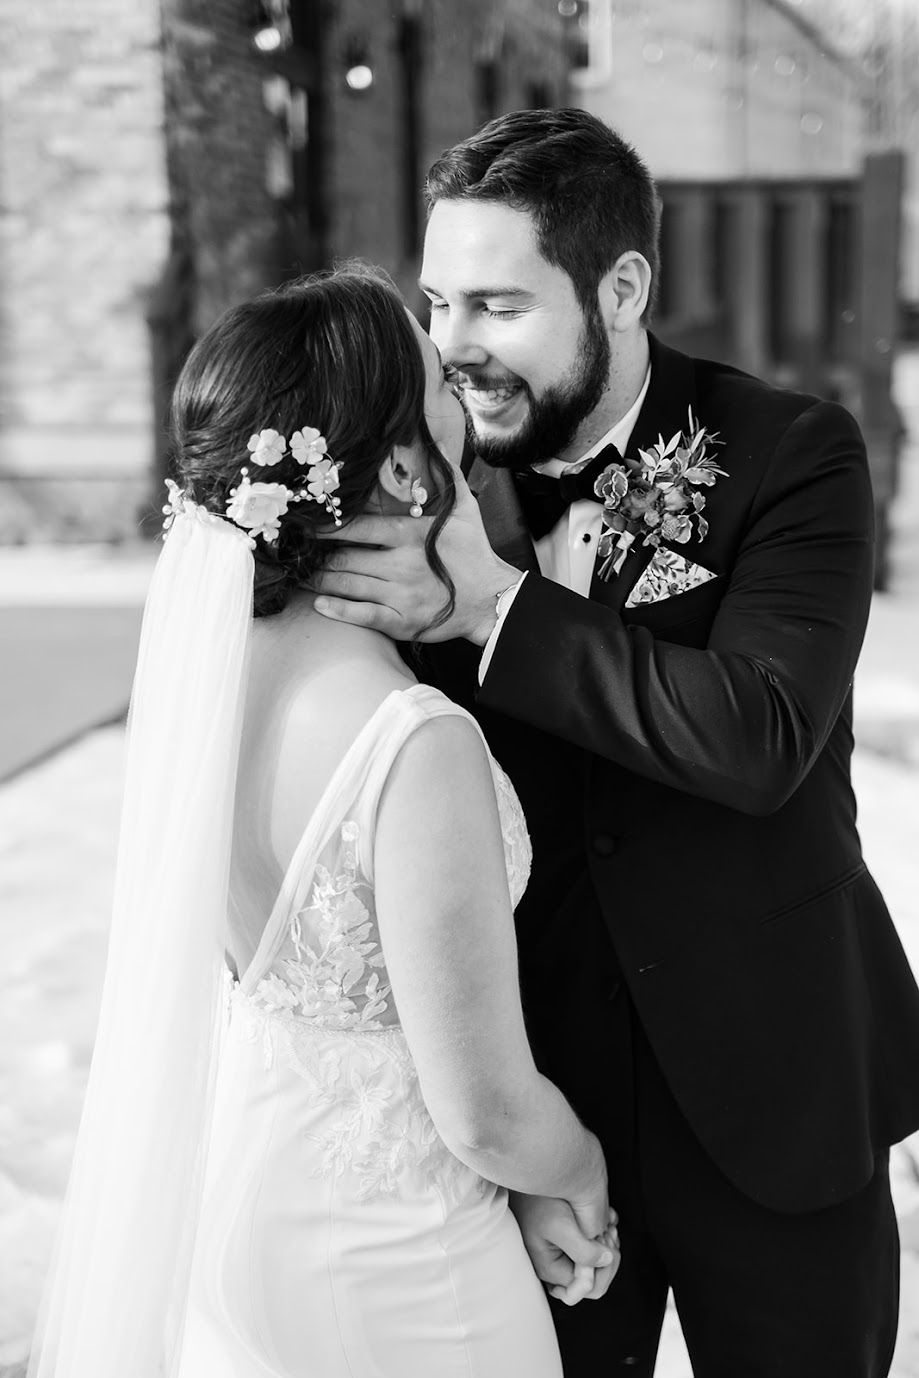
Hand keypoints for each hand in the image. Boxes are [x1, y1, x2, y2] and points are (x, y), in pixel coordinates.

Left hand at [311, 469, 519, 644]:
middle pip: (344, 559)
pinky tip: (320, 604)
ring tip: (302, 576)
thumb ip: (447, 474)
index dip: (326, 528)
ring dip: (319, 581)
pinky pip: (362, 616)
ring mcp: (400, 596)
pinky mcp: (403, 623)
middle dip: (317, 558)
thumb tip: (436, 439)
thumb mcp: (465, 508)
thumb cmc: (474, 553)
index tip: (306, 526)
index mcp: (409, 535)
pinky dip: (337, 610)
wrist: (492, 600)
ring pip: (347, 586)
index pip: (357, 528)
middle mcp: (401, 565)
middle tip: (298, 555)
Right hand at [510, 1195, 619, 1304]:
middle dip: (607, 1257)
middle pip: (595, 1280)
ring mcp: (561, 1254)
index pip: (588, 1288)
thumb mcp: (560, 1225)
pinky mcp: (567, 1241)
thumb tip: (606, 1260)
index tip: (602, 1243)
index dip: (602, 1269)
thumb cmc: (537, 1199)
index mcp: (552, 1269)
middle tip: (608, 1233)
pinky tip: (606, 1219)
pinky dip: (603, 1234)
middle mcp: (556, 1266)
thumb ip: (583, 1251)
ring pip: (595, 1264)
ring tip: (607, 1225)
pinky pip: (592, 1248)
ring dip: (606, 1245)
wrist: (529, 1176)